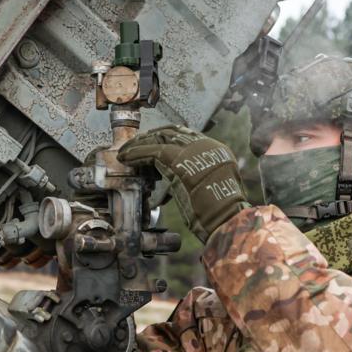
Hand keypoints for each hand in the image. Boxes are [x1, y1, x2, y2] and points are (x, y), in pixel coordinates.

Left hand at [118, 125, 248, 242]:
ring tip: (125, 152)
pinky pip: (151, 152)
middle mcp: (206, 145)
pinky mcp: (178, 161)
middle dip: (151, 137)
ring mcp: (193, 151)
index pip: (187, 136)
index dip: (167, 138)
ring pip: (159, 139)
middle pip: (172, 133)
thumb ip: (200, 178)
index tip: (153, 142)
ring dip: (139, 145)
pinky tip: (125, 158)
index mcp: (216, 151)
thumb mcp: (214, 189)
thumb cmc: (221, 214)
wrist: (226, 218)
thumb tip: (183, 179)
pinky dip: (136, 154)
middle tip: (135, 145)